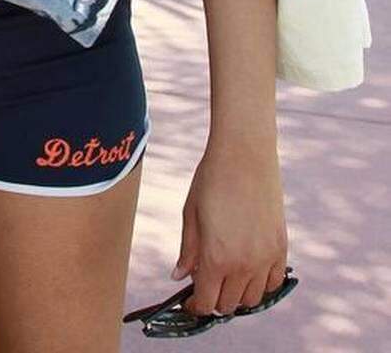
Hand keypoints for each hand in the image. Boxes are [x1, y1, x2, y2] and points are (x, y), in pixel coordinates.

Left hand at [173, 143, 288, 317]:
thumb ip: (187, 249)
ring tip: (226, 276)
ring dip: (237, 294)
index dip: (195, 306)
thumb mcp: (190, 213)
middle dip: (214, 299)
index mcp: (216, 257)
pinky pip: (273, 283)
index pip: (206, 302)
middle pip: (229, 305)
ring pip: (252, 299)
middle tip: (206, 283)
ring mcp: (265, 258)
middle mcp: (243, 265)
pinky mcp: (281, 248)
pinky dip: (261, 284)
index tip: (190, 300)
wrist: (245, 154)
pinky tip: (249, 269)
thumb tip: (179, 276)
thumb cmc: (211, 179)